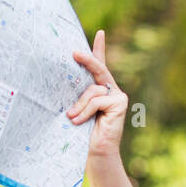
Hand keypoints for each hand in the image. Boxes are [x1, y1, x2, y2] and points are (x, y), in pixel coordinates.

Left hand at [67, 30, 128, 165]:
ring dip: (79, 104)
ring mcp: (118, 96)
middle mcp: (112, 90)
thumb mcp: (78, 111)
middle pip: (98, 70)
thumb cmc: (83, 134)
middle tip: (74, 53)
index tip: (100, 33)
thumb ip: (78, 97)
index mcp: (101, 90)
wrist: (96, 153)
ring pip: (93, 90)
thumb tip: (66, 84)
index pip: (100, 66)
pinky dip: (85, 111)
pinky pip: (97, 100)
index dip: (100, 49)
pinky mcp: (119, 103)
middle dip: (86, 60)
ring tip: (71, 117)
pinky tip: (78, 121)